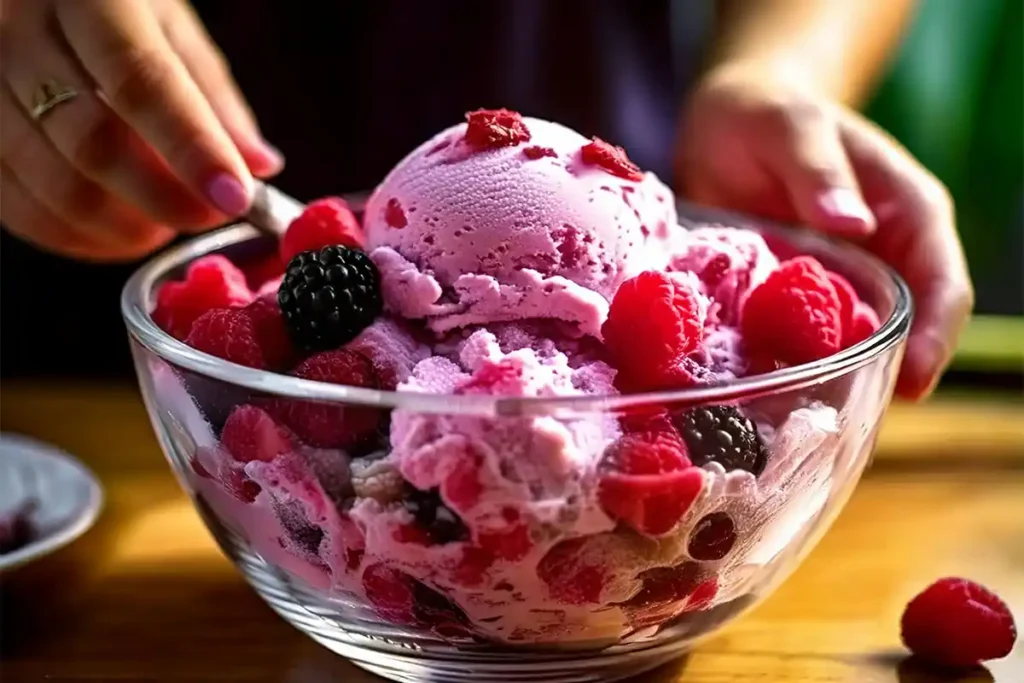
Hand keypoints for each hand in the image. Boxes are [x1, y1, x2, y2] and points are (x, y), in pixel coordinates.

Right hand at [0, 0, 282, 260]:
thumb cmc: (111, 6)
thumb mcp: (169, 23)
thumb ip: (211, 94)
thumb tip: (258, 165)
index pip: (139, 80)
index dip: (191, 147)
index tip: (236, 195)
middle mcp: (18, 31)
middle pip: (92, 141)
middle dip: (164, 197)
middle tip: (208, 215)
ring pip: (52, 184)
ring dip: (122, 226)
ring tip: (165, 225)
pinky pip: (16, 207)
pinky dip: (79, 237)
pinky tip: (120, 234)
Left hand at [675, 62, 973, 399]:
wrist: (724, 120)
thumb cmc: (768, 113)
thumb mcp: (790, 128)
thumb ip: (819, 171)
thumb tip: (855, 225)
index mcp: (906, 214)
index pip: (942, 284)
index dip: (936, 336)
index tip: (915, 381)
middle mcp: (882, 256)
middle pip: (905, 331)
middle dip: (886, 375)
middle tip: (851, 416)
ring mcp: (836, 282)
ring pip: (853, 345)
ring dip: (836, 379)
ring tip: (805, 417)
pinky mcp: (792, 298)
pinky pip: (800, 341)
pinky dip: (789, 364)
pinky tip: (763, 390)